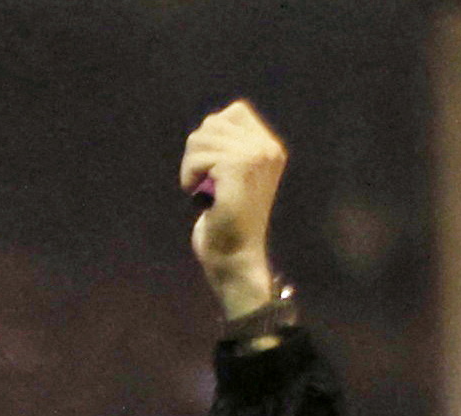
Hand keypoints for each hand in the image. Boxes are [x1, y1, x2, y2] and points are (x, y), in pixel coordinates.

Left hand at [183, 99, 288, 315]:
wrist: (235, 257)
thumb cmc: (227, 222)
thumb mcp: (233, 176)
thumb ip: (229, 147)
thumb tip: (208, 126)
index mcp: (270, 148)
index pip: (234, 112)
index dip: (213, 137)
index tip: (216, 171)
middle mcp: (267, 148)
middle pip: (213, 123)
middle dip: (199, 153)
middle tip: (205, 184)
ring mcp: (255, 155)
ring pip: (201, 137)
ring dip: (192, 166)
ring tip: (203, 191)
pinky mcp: (237, 166)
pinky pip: (197, 156)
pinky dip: (189, 177)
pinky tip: (201, 197)